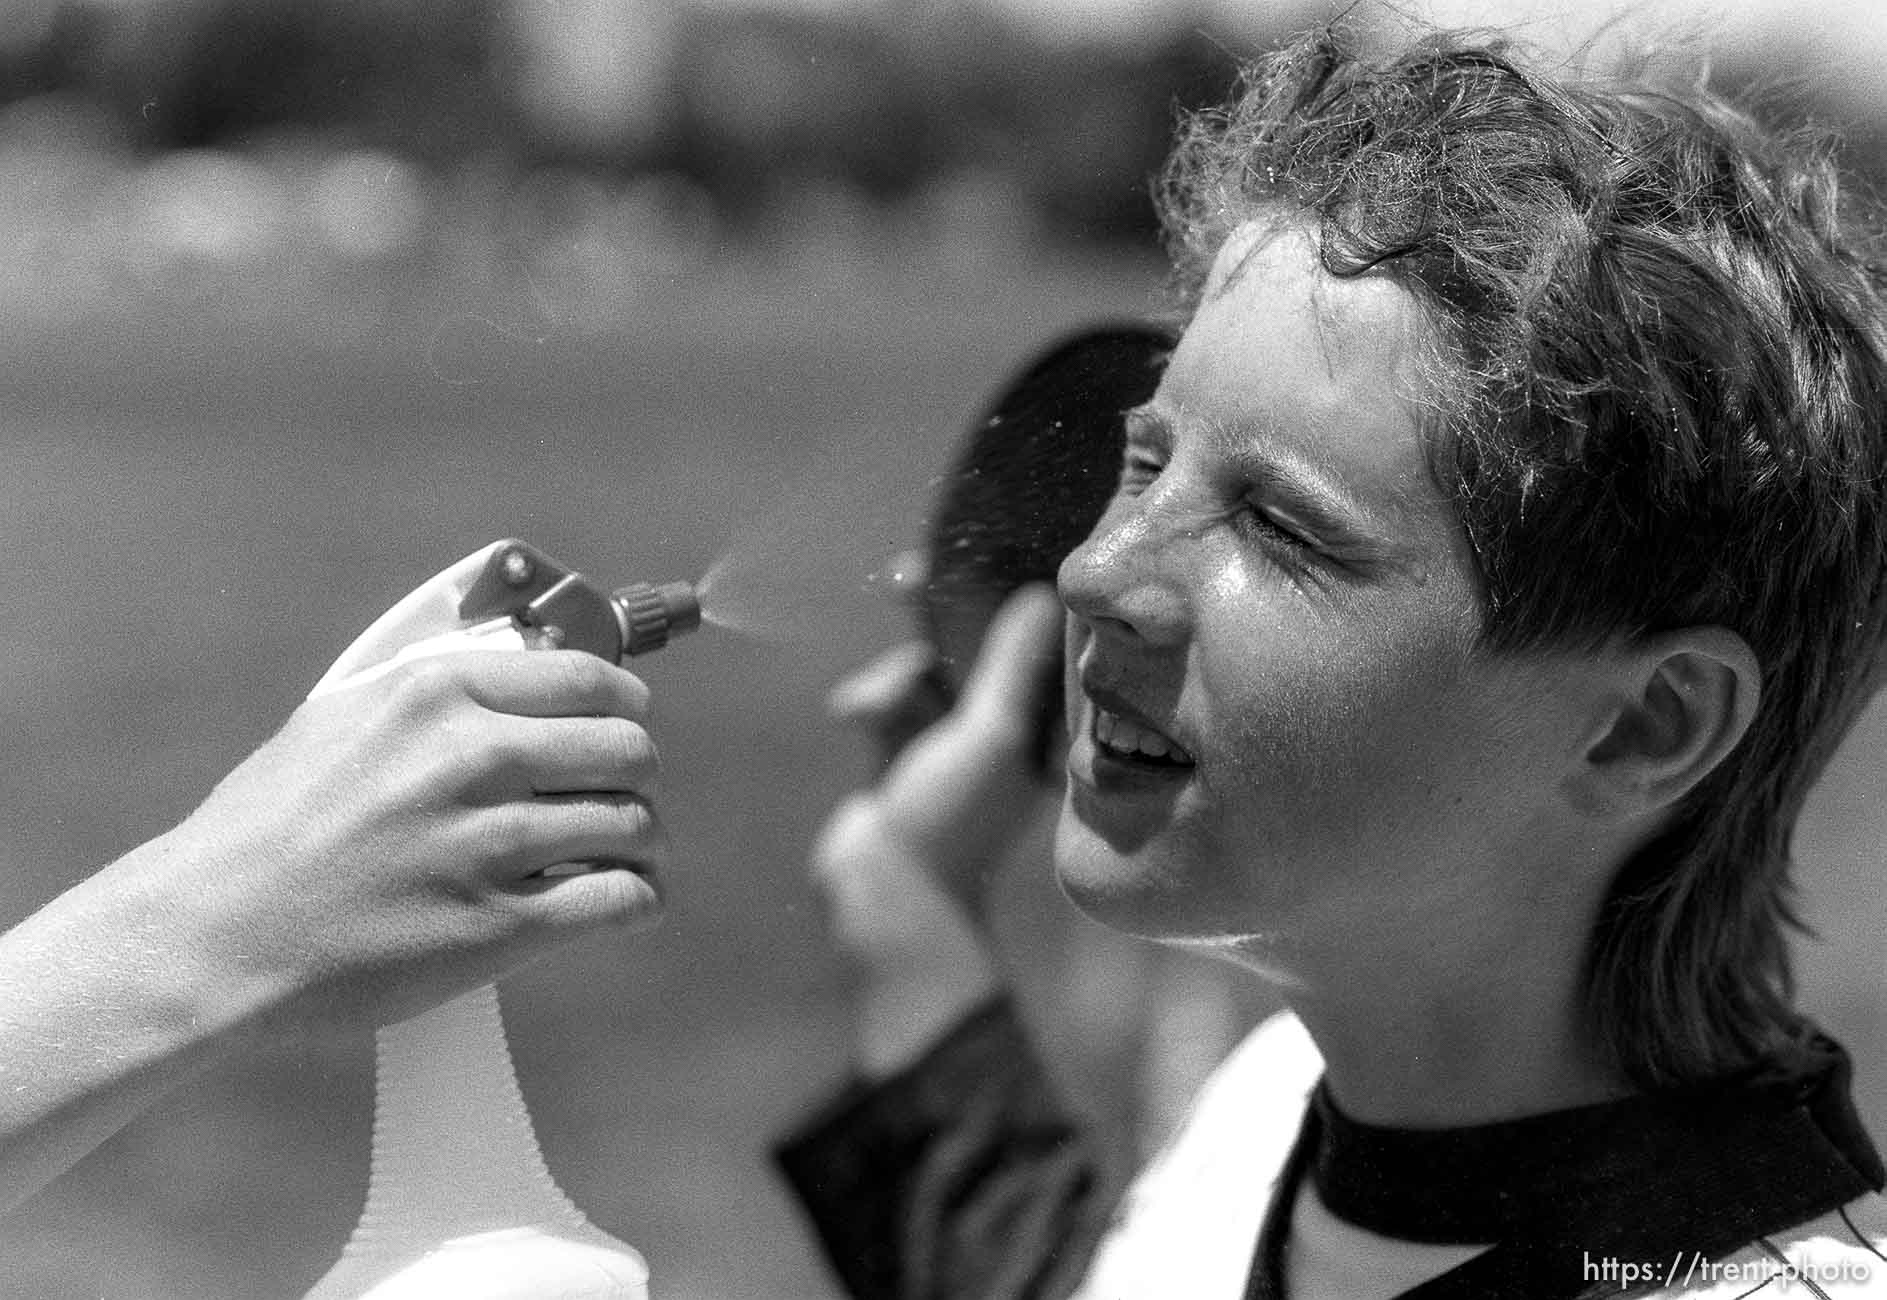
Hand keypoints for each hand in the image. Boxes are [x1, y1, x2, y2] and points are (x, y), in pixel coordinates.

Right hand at [114, 647, 667, 1033]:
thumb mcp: (344, 715)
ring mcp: (490, 844)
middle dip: (636, 775)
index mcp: (440, 695)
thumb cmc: (271, 824)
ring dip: (641, 841)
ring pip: (634, 825)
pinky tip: (628, 899)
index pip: (592, 681)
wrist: (213, 932)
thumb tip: (519, 664)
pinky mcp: (499, 926)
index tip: (626, 723)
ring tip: (624, 854)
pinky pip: (621, 899)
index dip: (625, 706)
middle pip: (629, 751)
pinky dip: (639, 899)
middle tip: (619, 796)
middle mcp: (474, 759)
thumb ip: (436, 687)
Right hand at [813, 584, 1063, 948]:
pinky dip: (869, 701)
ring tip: (873, 709)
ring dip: (892, 679)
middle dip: (935, 616)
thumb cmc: (950, 822)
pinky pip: (887, 698)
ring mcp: (950, 741)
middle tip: (903, 576)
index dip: (1004, 594)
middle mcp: (1004, 729)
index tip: (972, 559)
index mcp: (1041, 727)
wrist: (884, 895)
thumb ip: (1011, 667)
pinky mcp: (903, 751)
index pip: (1033, 643)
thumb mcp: (988, 735)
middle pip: (973, 646)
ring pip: (921, 668)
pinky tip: (853, 719)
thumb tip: (1042, 595)